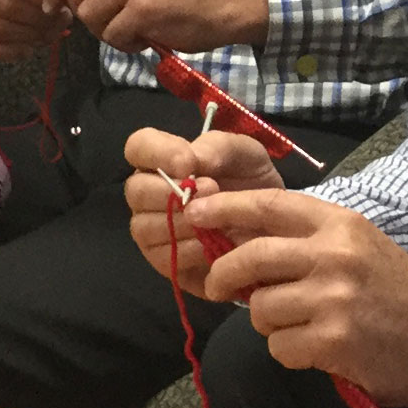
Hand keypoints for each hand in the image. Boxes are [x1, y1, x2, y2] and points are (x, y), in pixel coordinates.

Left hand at [47, 0, 266, 53]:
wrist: (228, 1)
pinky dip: (124, 45)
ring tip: (130, 30)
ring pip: (88, 13)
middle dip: (79, 10)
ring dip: (104, 31)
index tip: (55, 5)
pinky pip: (111, 34)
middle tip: (102, 23)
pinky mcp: (145, 7)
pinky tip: (145, 39)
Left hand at [122, 128, 407, 406]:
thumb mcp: (354, 244)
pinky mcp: (332, 339)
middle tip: (219, 287)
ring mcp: (332, 297)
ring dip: (268, 322)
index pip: (266, 205)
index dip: (223, 208)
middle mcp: (334, 254)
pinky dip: (288, 351)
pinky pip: (278, 346)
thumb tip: (233, 238)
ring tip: (298, 324)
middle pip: (250, 257)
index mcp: (338, 223)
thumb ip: (302, 238)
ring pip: (260, 307)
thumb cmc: (389, 290)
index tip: (194, 213)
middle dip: (223, 275)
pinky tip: (315, 348)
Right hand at [124, 125, 289, 293]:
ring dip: (185, 222)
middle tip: (211, 190)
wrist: (272, 227)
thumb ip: (218, 147)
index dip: (156, 153)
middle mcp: (148, 194)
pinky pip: (166, 256)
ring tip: (218, 219)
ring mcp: (152, 229)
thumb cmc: (252, 183)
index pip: (138, 146)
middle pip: (136, 190)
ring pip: (146, 226)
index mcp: (162, 160)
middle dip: (172, 191)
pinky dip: (192, 249)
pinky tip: (215, 244)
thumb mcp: (246, 154)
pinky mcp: (165, 261)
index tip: (188, 163)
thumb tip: (192, 161)